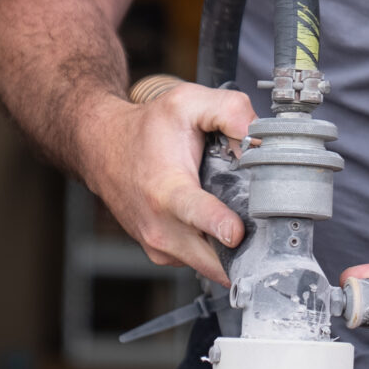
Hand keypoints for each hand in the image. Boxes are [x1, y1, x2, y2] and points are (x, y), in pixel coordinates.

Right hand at [80, 81, 256, 284]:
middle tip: (264, 228)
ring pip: (213, 266)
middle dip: (245, 249)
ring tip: (241, 220)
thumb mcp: (188, 103)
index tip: (236, 232)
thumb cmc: (145, 129)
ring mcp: (160, 246)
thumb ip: (231, 112)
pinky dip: (217, 250)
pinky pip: (203, 262)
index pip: (195, 214)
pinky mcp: (163, 255)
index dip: (220, 225)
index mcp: (167, 190)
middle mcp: (160, 226)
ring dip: (234, 252)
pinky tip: (217, 224)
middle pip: (214, 258)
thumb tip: (262, 141)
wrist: (103, 149)